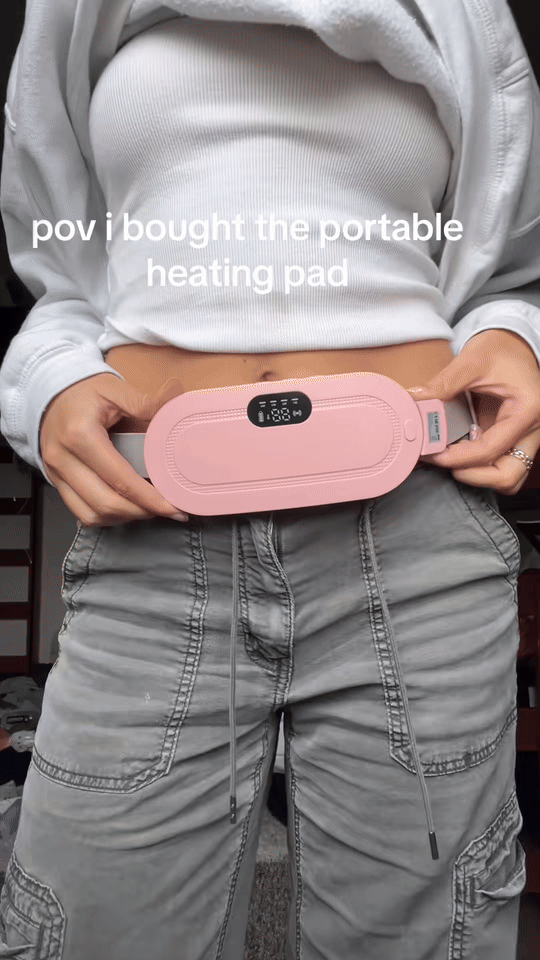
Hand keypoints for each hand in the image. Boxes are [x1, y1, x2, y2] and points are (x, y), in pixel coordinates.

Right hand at [40, 373, 188, 524]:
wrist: (50, 392)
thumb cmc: (84, 392)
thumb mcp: (115, 389)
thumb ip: (145, 402)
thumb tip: (176, 400)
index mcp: (80, 435)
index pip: (120, 479)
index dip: (150, 499)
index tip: (174, 507)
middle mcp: (63, 459)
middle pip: (106, 503)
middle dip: (141, 512)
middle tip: (168, 510)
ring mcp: (56, 473)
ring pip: (91, 514)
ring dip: (124, 517)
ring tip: (148, 509)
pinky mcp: (56, 482)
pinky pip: (80, 512)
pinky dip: (106, 516)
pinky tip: (127, 507)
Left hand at [407, 329, 539, 493]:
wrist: (514, 342)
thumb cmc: (501, 348)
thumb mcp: (471, 362)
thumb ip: (443, 385)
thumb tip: (413, 401)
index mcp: (526, 411)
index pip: (492, 449)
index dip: (460, 458)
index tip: (434, 454)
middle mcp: (531, 429)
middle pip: (508, 475)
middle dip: (473, 476)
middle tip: (444, 462)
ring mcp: (524, 437)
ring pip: (507, 476)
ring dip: (479, 476)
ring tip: (452, 460)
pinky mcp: (513, 438)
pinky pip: (499, 464)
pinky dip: (480, 467)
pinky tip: (459, 452)